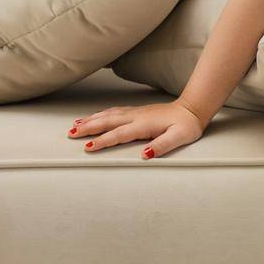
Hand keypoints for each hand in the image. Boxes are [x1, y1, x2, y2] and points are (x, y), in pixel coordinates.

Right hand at [66, 100, 207, 159]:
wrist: (193, 108)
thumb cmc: (187, 125)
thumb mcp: (180, 138)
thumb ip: (163, 145)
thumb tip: (145, 154)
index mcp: (144, 125)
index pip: (119, 134)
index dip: (103, 141)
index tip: (88, 147)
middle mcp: (136, 117)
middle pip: (107, 122)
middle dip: (88, 128)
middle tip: (70, 134)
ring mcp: (136, 112)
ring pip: (108, 115)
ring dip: (91, 120)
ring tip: (74, 126)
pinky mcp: (137, 111)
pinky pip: (114, 112)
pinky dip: (101, 114)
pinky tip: (94, 117)